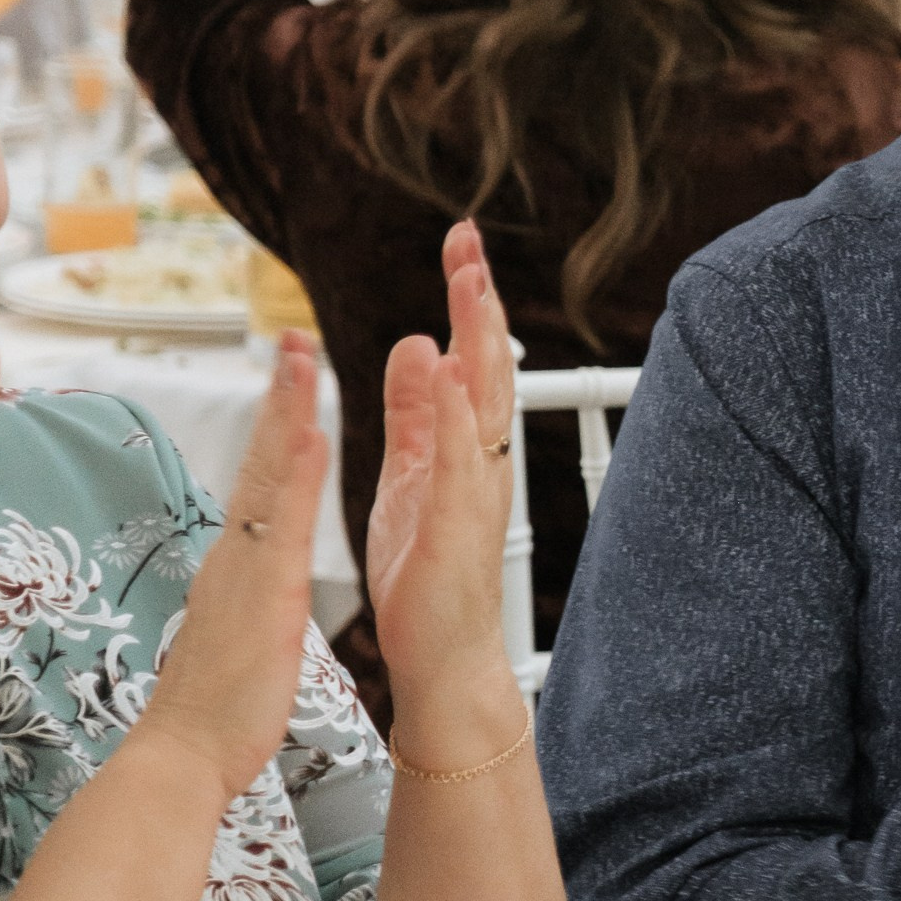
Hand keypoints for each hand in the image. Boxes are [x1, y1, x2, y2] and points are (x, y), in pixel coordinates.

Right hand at [138, 333, 324, 804]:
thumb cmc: (214, 710)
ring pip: (268, 475)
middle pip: (260, 460)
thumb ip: (242, 600)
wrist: (184, 757)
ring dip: (287, 411)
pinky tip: (312, 433)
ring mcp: (246, 569)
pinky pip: (284, 523)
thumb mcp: (237, 636)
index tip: (291, 380)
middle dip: (280, 396)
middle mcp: (236, 555)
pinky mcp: (265, 593)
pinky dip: (296, 474)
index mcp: (238, 567)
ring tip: (303, 353)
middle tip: (294, 336)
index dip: (276, 429)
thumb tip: (246, 585)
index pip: (261, 483)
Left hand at [368, 221, 528, 764]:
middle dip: (479, 303)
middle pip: (488, 369)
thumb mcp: (411, 475)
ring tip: (470, 288)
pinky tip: (448, 375)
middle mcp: (482, 464)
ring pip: (483, 406)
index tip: (459, 245)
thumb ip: (415, 414)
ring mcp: (474, 495)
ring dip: (478, 344)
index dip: (468, 302)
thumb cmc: (426, 575)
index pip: (472, 361)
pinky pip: (458, 465)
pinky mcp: (454, 530)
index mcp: (466, 449)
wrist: (442, 657)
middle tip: (467, 243)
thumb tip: (417, 347)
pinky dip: (455, 417)